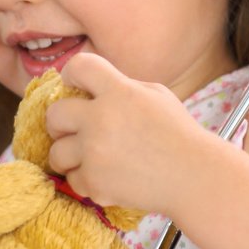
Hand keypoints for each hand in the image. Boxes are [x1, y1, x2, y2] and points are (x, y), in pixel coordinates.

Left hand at [46, 53, 214, 216]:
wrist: (194, 177)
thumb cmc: (177, 134)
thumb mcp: (155, 95)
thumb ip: (120, 87)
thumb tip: (87, 89)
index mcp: (119, 91)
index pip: (79, 67)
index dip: (71, 73)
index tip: (74, 86)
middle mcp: (101, 119)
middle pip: (54, 114)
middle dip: (60, 123)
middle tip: (72, 130)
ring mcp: (95, 152)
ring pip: (56, 153)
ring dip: (69, 156)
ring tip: (88, 158)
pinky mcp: (95, 182)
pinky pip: (72, 179)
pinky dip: (86, 181)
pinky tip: (105, 177)